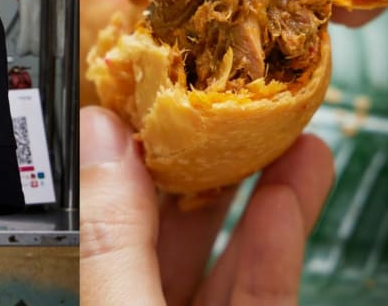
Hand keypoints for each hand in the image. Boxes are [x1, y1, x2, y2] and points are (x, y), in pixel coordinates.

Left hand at [79, 106, 333, 305]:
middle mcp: (142, 305)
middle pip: (167, 228)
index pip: (96, 220)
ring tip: (282, 128)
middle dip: (200, 163)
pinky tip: (296, 182)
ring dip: (258, 188)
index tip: (144, 101)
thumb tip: (100, 135)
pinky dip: (282, 236)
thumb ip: (114, 236)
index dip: (120, 157)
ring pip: (226, 254)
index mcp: (92, 296)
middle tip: (220, 104)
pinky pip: (265, 288)